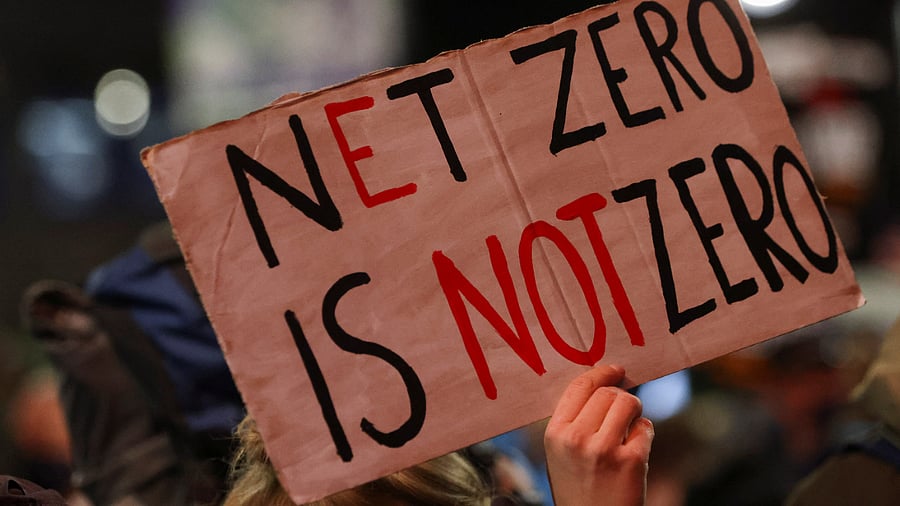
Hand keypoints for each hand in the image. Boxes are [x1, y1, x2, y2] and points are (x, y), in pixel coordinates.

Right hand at [544, 365, 652, 505]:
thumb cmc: (578, 488)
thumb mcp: (561, 453)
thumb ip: (573, 422)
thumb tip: (602, 385)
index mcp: (555, 434)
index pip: (579, 387)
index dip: (601, 373)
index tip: (615, 370)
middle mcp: (576, 439)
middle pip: (608, 393)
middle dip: (621, 396)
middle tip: (625, 409)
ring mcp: (604, 450)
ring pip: (628, 404)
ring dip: (634, 411)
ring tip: (630, 427)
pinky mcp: (631, 462)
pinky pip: (645, 428)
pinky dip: (644, 434)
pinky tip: (635, 450)